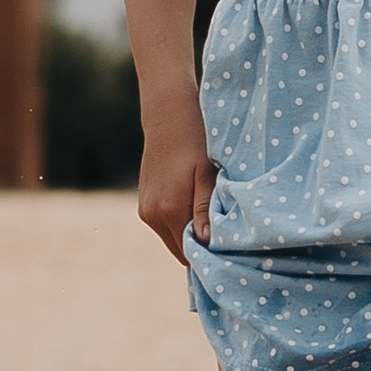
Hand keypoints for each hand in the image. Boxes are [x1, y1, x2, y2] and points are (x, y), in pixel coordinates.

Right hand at [137, 126, 215, 263]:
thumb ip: (204, 209)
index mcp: (168, 210)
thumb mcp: (207, 174)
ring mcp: (145, 210)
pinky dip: (179, 222)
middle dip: (199, 246)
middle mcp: (152, 215)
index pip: (189, 253)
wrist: (167, 116)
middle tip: (224, 232)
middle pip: (179, 249)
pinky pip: (165, 225)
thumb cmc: (194, 141)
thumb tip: (206, 242)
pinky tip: (194, 203)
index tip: (227, 247)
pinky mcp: (143, 204)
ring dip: (190, 233)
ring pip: (172, 237)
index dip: (208, 254)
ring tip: (209, 212)